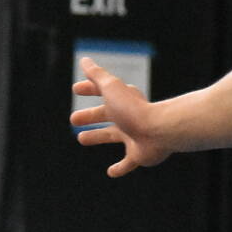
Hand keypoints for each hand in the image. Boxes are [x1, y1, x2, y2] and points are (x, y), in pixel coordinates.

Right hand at [70, 58, 170, 176]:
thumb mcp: (110, 88)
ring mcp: (134, 136)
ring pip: (113, 136)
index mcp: (122, 100)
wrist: (158, 131)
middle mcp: (128, 117)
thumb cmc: (132, 110)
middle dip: (90, 115)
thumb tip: (84, 60)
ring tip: (81, 138)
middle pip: (106, 115)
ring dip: (98, 137)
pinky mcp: (139, 154)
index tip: (75, 89)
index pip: (103, 91)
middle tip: (74, 119)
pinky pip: (128, 162)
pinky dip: (120, 168)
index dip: (89, 88)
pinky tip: (111, 172)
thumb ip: (97, 75)